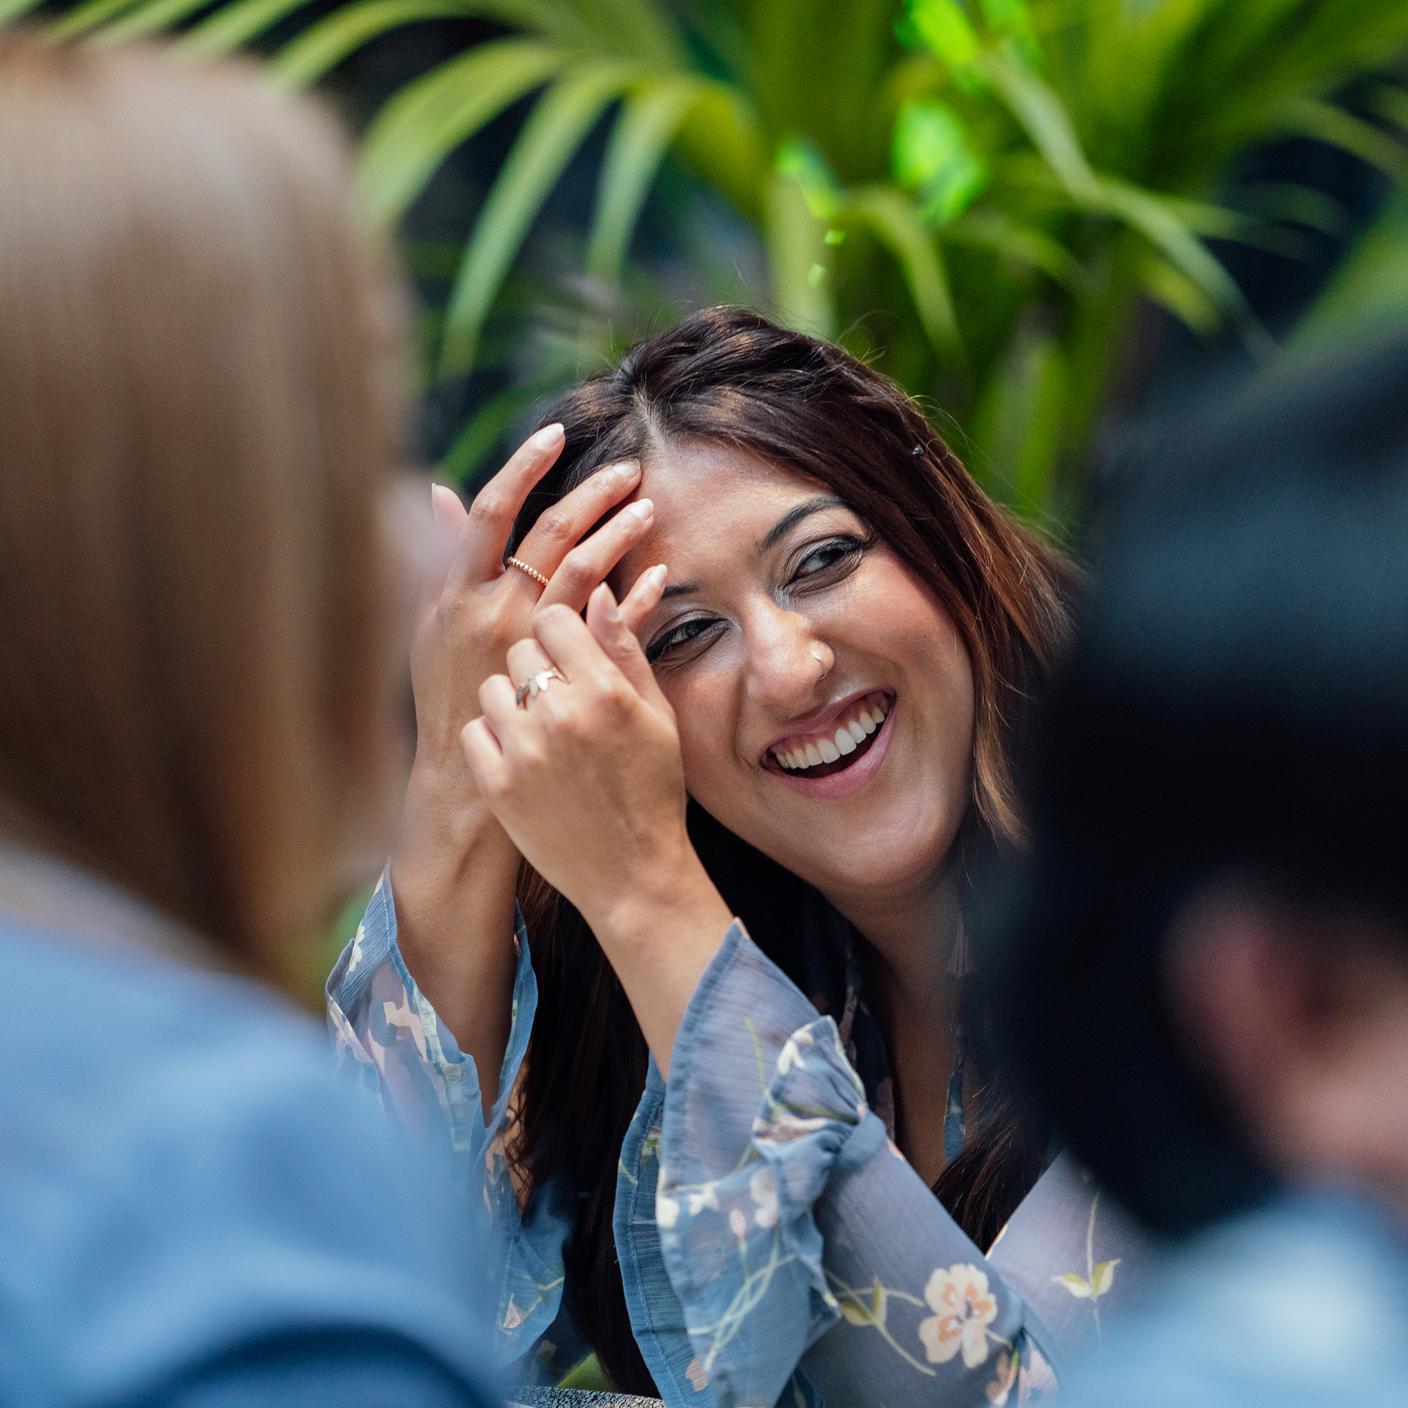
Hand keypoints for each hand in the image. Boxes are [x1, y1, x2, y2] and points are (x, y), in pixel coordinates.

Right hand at [395, 425, 650, 876]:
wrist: (463, 786)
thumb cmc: (444, 698)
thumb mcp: (428, 626)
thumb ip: (439, 559)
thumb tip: (438, 491)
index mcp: (456, 593)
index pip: (491, 513)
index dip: (524, 467)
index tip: (557, 434)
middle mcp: (493, 613)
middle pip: (549, 534)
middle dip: (592, 495)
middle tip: (629, 469)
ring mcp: (533, 648)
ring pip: (584, 573)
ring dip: (619, 536)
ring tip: (649, 509)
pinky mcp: (566, 680)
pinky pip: (611, 629)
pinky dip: (636, 597)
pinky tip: (662, 575)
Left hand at [462, 579, 690, 921]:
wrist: (633, 873)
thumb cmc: (651, 790)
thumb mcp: (656, 715)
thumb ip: (623, 650)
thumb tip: (597, 591)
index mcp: (605, 690)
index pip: (554, 617)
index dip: (559, 630)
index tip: (567, 651)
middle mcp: (562, 714)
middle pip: (521, 649)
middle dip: (537, 664)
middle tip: (557, 698)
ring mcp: (526, 750)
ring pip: (493, 688)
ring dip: (511, 701)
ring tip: (538, 730)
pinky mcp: (498, 785)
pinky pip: (476, 731)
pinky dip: (493, 740)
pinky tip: (521, 758)